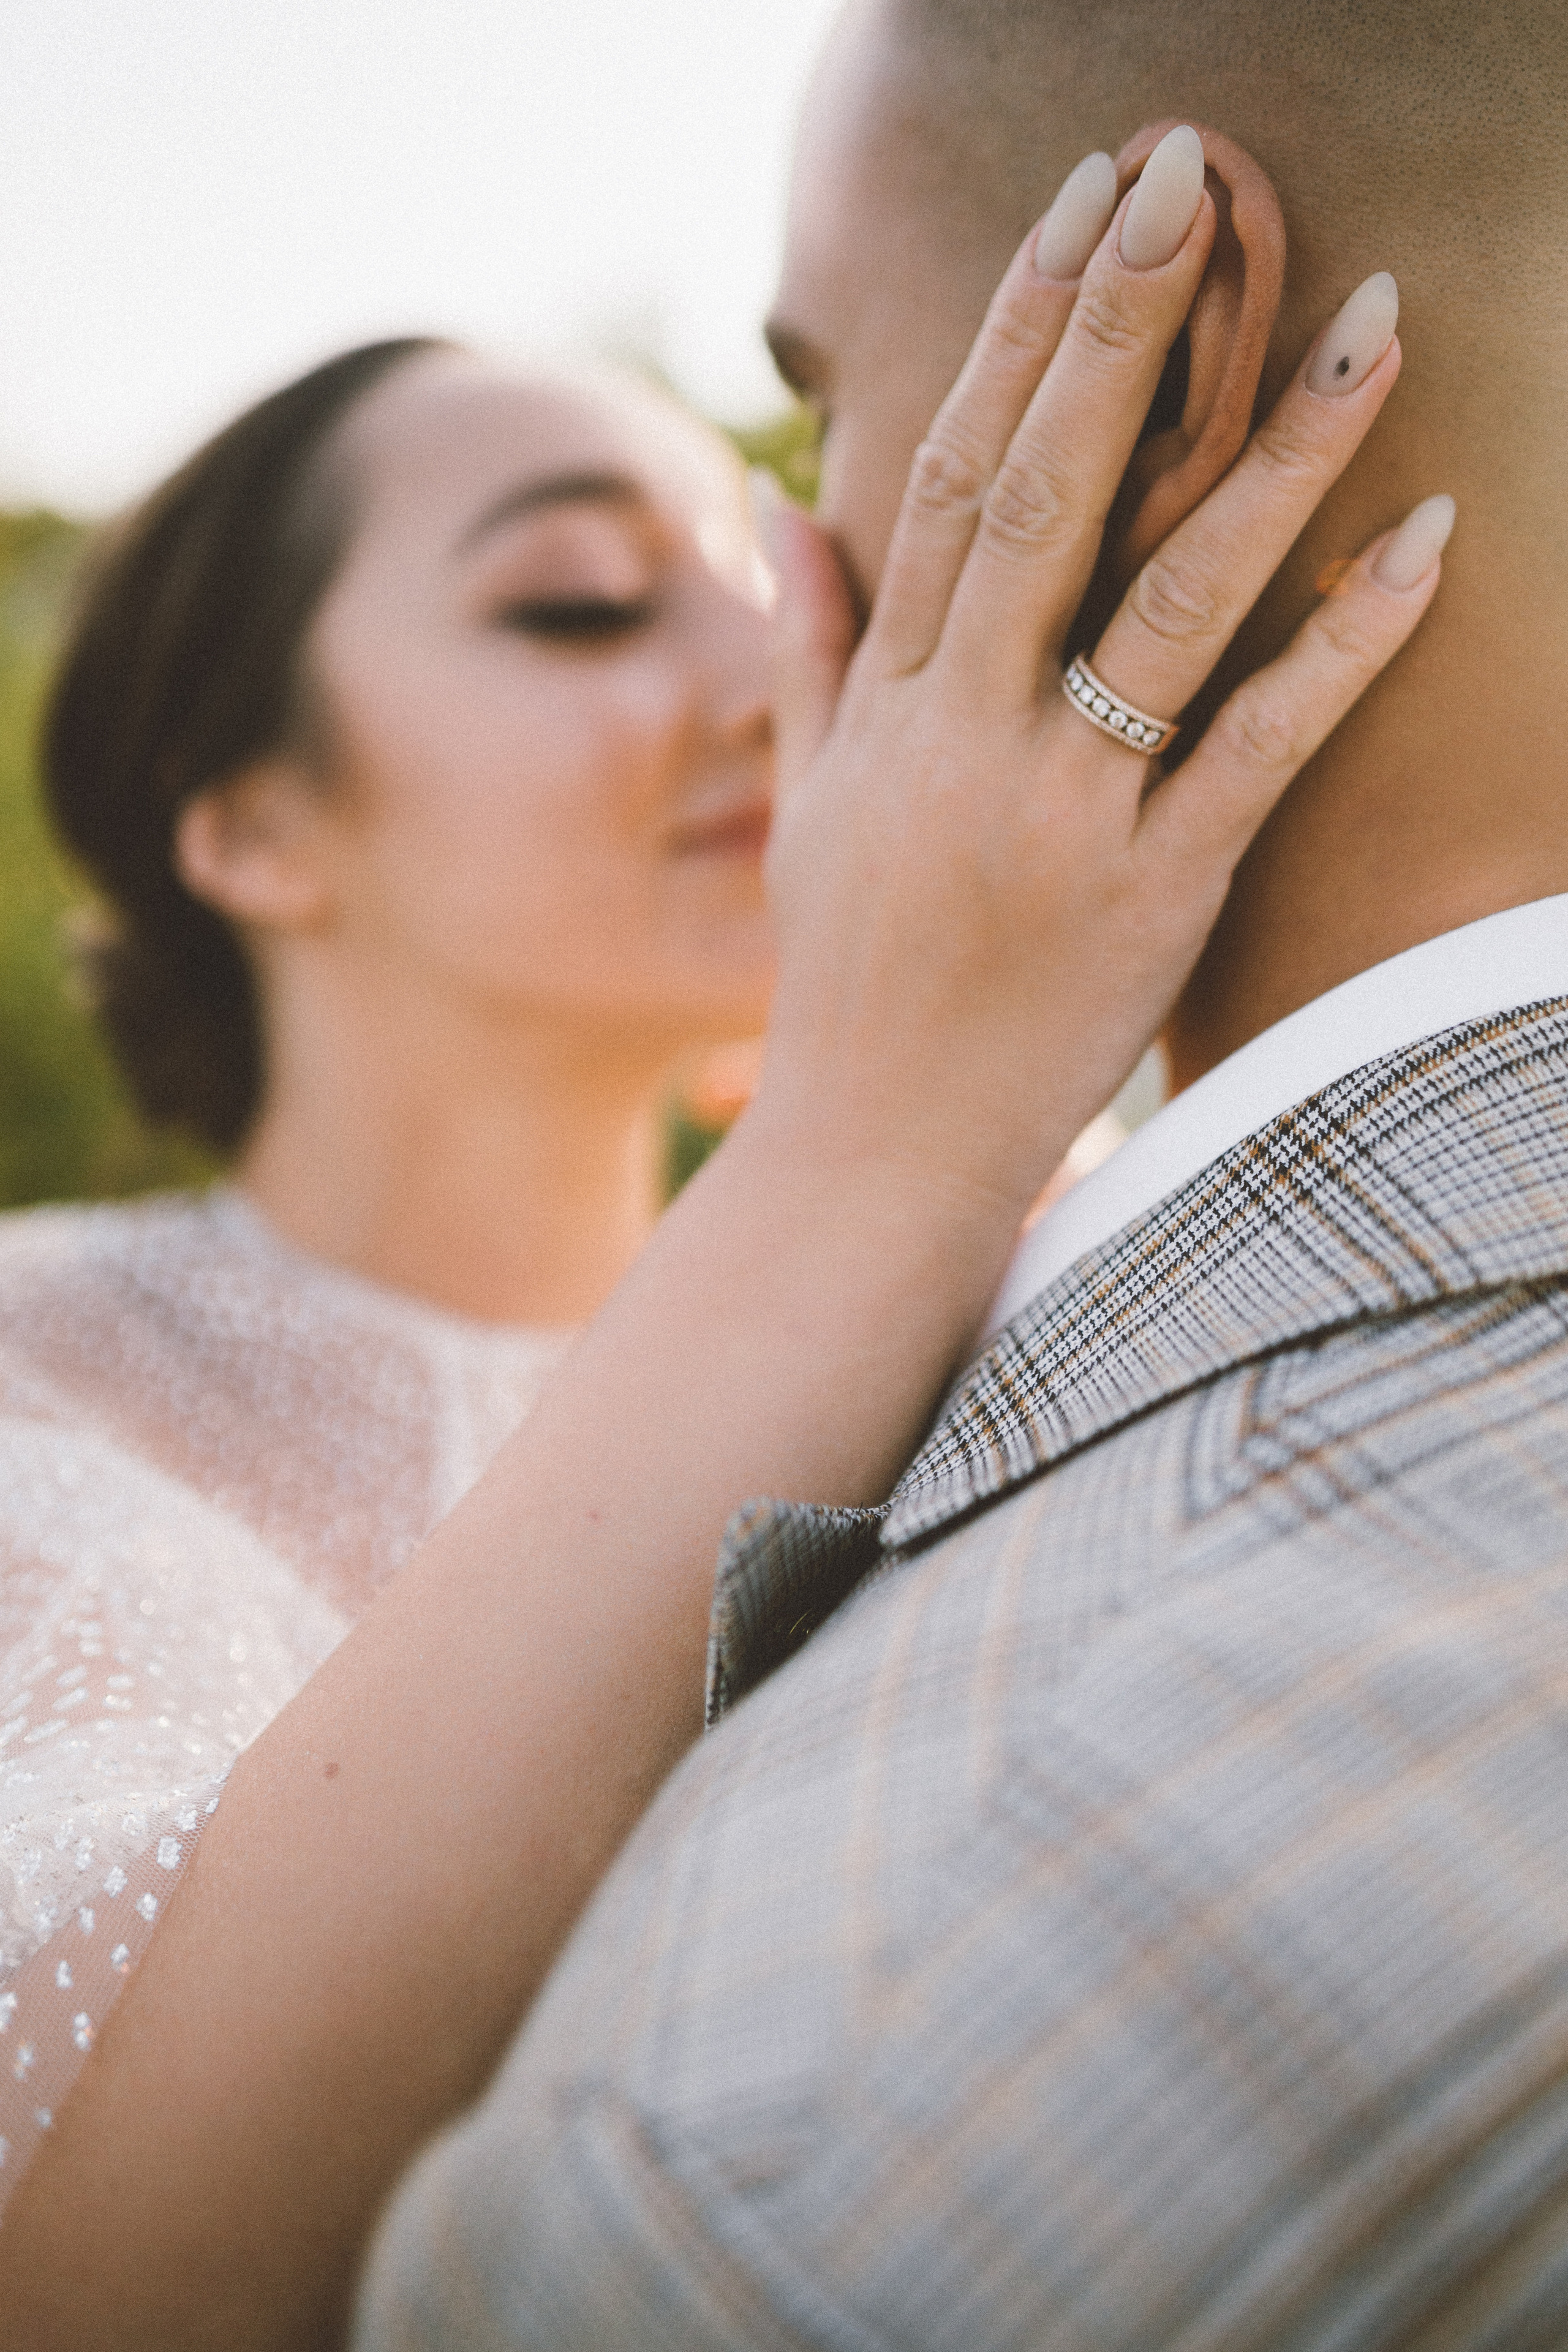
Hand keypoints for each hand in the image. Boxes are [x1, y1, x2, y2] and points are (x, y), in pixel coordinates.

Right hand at [755, 148, 1443, 1223]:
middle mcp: (965, 736)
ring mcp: (1058, 814)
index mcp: (887, 704)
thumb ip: (809, 656)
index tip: (1082, 204)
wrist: (870, 1164)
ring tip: (1368, 325)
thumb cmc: (846, 987)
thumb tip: (792, 511)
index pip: (951, 474)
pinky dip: (1341, 647)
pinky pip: (1257, 751)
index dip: (1016, 327)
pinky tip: (1421, 545)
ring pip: (1167, 602)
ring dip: (1275, 456)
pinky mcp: (1149, 895)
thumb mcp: (806, 812)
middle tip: (1189, 178)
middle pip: (1044, 494)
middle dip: (1119, 326)